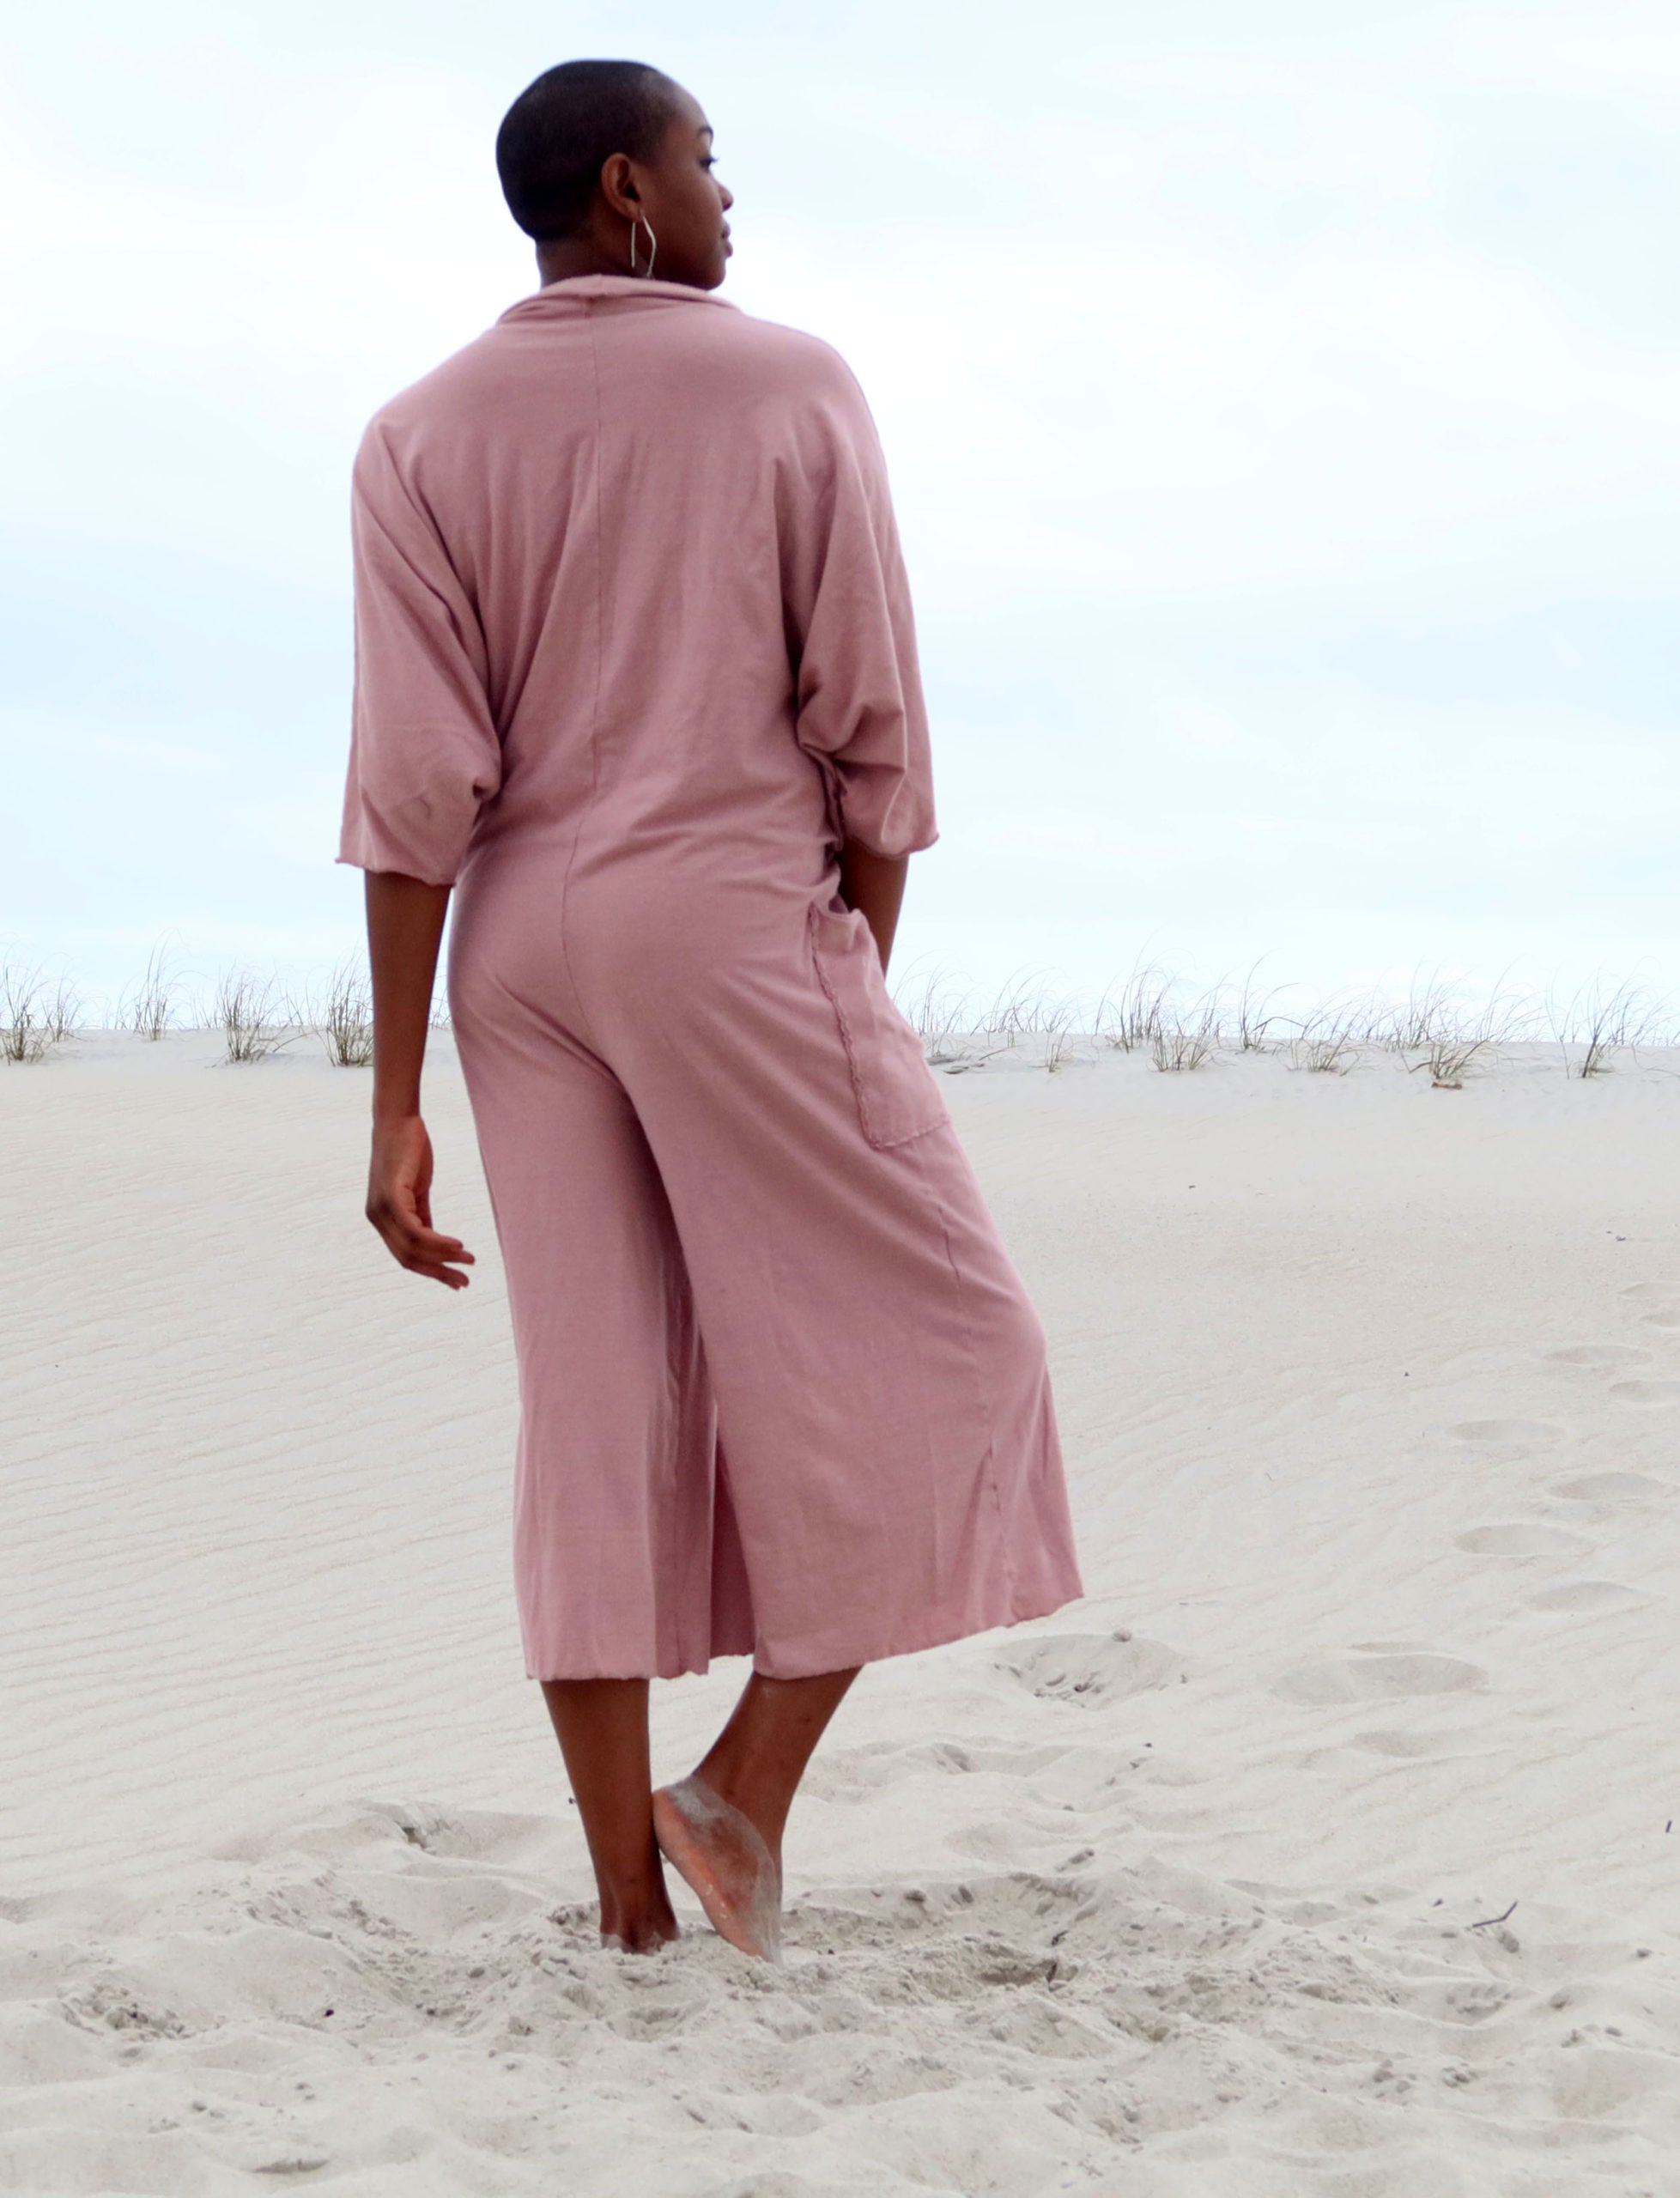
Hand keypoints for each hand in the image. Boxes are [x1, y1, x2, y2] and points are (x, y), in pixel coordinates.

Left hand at [366, 1114, 474, 1287]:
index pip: (405, 1256)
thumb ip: (422, 1215)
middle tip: (464, 1283)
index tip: (456, 1280)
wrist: (398, 1119)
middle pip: (408, 1259)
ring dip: (443, 1259)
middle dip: (438, 1274)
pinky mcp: (391, 1197)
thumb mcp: (417, 1189)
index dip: (431, 1272)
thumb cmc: (409, 1150)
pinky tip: (456, 1245)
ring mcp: (381, 1209)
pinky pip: (416, 1230)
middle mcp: (376, 1218)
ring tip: (468, 1261)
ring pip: (413, 1248)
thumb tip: (435, 1241)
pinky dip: (438, 1242)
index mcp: (382, 1219)